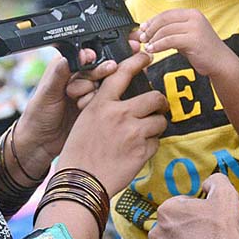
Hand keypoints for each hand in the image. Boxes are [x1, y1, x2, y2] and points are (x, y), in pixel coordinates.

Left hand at [15, 49, 111, 171]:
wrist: (41, 143)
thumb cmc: (37, 116)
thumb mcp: (48, 92)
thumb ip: (61, 73)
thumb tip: (75, 55)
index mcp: (64, 66)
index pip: (85, 56)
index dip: (92, 60)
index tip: (94, 62)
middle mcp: (77, 77)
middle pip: (99, 69)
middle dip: (93, 78)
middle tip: (85, 88)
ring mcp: (87, 92)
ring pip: (104, 85)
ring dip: (92, 94)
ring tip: (76, 103)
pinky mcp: (93, 106)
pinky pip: (104, 100)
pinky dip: (96, 104)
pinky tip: (82, 109)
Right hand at [57, 51, 167, 196]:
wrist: (80, 181)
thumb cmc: (78, 152)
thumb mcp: (85, 120)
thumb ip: (104, 107)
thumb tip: (124, 101)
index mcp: (101, 103)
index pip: (122, 73)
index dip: (137, 61)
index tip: (146, 57)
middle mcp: (118, 114)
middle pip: (154, 97)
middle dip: (159, 103)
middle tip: (157, 108)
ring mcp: (132, 132)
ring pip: (160, 120)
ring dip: (157, 126)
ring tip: (148, 132)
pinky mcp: (142, 151)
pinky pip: (157, 142)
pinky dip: (151, 145)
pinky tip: (138, 150)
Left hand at [138, 9, 234, 76]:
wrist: (221, 63)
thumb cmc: (202, 51)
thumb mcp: (185, 36)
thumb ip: (171, 31)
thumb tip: (148, 30)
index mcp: (192, 13)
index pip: (166, 14)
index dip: (152, 21)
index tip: (142, 29)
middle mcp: (194, 17)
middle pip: (164, 19)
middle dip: (151, 29)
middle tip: (142, 38)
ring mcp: (195, 27)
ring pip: (166, 30)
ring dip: (153, 39)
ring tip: (147, 46)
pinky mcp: (193, 39)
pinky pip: (169, 41)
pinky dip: (158, 45)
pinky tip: (153, 50)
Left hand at [148, 174, 238, 238]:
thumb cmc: (224, 233)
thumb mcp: (225, 194)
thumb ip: (216, 181)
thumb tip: (209, 183)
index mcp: (166, 211)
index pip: (182, 205)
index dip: (200, 209)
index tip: (210, 217)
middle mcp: (158, 234)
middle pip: (180, 226)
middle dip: (196, 229)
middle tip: (215, 233)